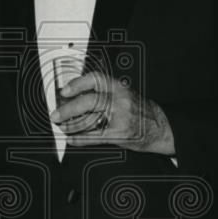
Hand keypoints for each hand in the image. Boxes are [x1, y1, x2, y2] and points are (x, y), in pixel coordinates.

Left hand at [51, 71, 174, 154]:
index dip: (77, 84)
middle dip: (68, 109)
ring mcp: (120, 118)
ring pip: (89, 120)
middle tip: (56, 114)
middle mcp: (120, 100)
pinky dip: (80, 139)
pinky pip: (94, 137)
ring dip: (71, 125)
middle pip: (89, 101)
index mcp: (120, 88)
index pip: (96, 80)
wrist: (161, 127)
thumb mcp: (125, 94)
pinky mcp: (120, 134)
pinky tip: (72, 138)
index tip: (64, 91)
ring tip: (63, 127)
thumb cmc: (141, 111)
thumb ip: (104, 93)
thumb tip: (75, 95)